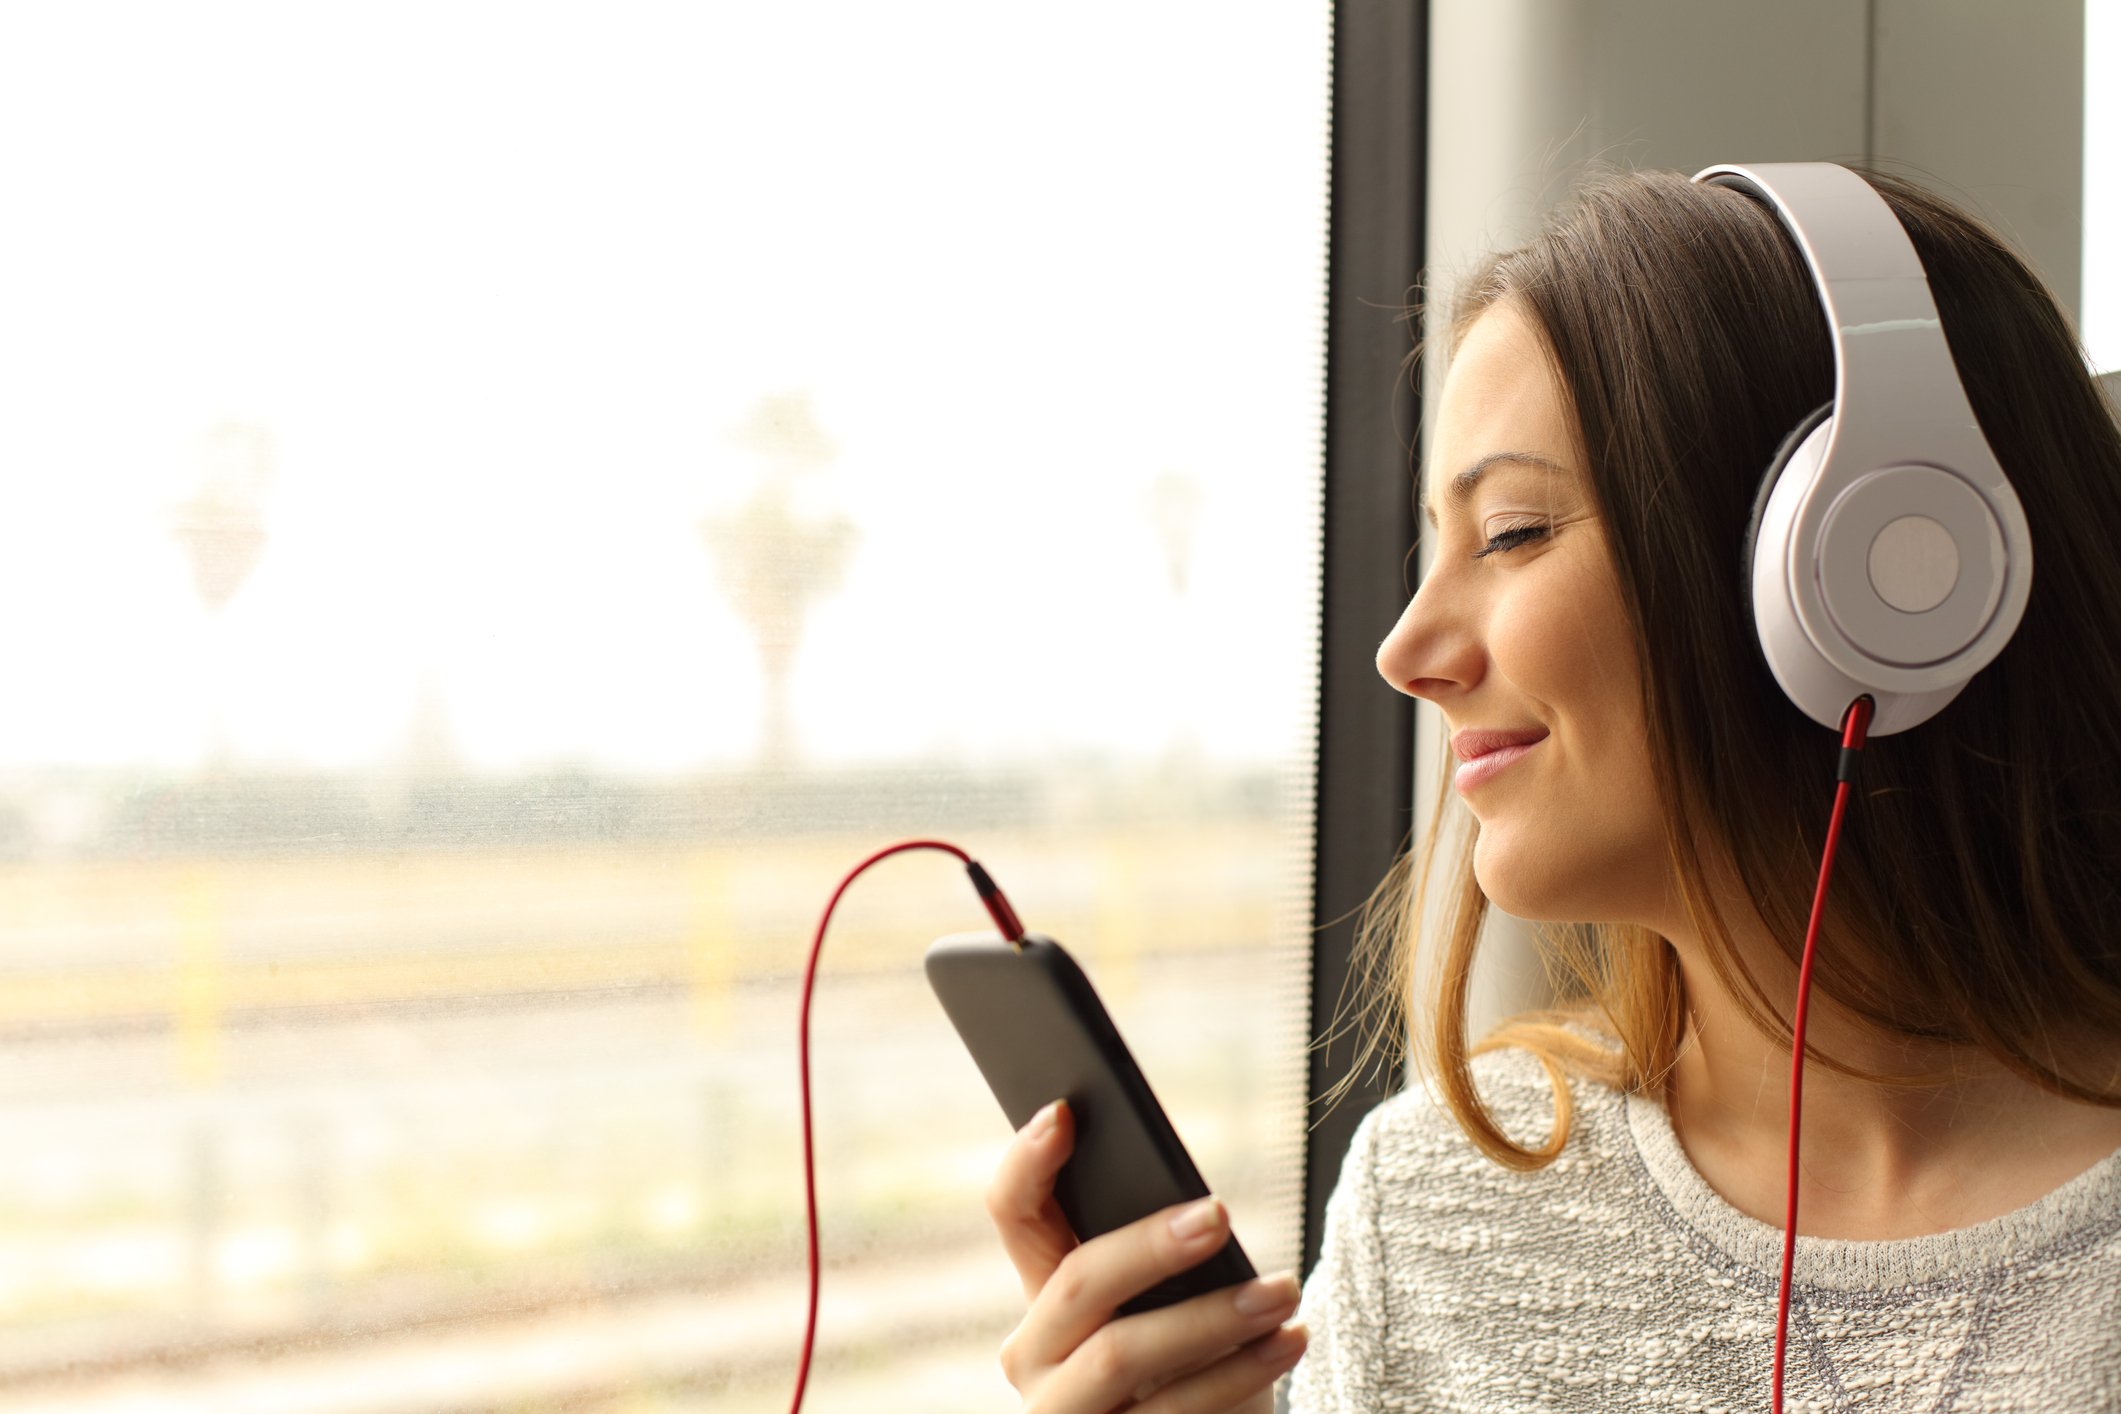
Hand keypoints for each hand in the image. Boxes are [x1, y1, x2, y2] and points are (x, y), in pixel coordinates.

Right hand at [982, 1099, 1306, 1411]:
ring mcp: (1062, 1411)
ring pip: (1121, 1354)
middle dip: (1150, 1246)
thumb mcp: (1163, 1303)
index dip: (1027, 1162)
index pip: (1014, 1212)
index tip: (1063, 1112)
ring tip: (1284, 1291)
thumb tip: (1197, 1206)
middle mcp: (1034, 1352)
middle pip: (1078, 1283)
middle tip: (1219, 1215)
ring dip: (1213, 1316)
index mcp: (1042, 1290)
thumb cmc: (1185, 1362)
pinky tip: (1289, 1341)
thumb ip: (1156, 1256)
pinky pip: (1172, 1411)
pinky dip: (1240, 1372)